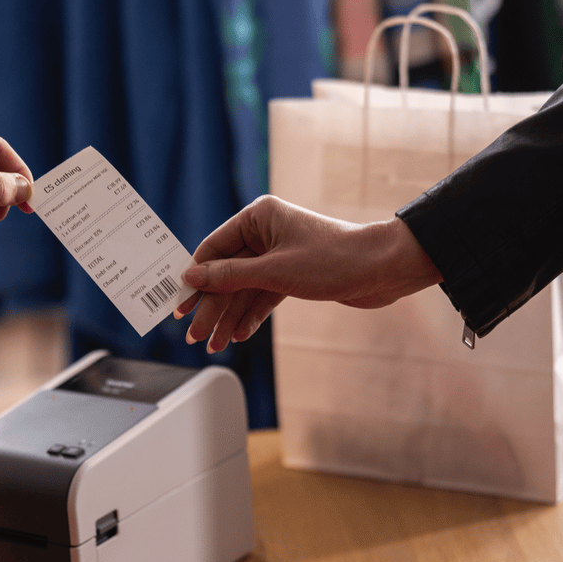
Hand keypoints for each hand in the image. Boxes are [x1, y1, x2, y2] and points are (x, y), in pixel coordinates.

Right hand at [175, 195, 441, 352]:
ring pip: (244, 289)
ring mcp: (279, 255)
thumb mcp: (275, 271)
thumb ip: (229, 276)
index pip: (213, 249)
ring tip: (216, 344)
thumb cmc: (334, 259)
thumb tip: (191, 277)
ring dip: (229, 317)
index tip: (180, 306)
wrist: (382, 270)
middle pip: (227, 274)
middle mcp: (266, 233)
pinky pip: (262, 296)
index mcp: (258, 217)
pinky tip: (239, 335)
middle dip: (212, 307)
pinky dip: (251, 316)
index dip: (195, 280)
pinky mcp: (292, 275)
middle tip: (195, 335)